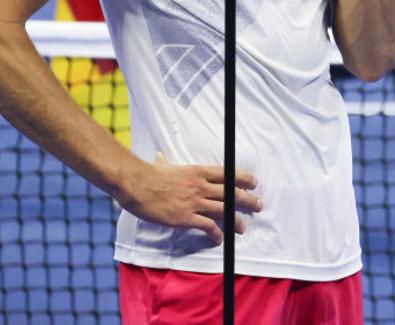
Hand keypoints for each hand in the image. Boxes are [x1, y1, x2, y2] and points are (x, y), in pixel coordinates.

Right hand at [116, 153, 261, 244]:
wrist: (137, 184)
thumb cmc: (148, 174)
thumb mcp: (162, 165)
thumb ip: (166, 163)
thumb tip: (159, 157)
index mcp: (197, 171)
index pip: (227, 173)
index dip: (243, 178)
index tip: (253, 182)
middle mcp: (200, 186)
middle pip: (231, 192)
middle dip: (248, 199)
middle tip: (258, 205)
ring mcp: (194, 202)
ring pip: (224, 210)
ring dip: (236, 220)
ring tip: (243, 227)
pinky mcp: (186, 217)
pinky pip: (208, 226)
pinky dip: (216, 233)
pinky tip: (219, 238)